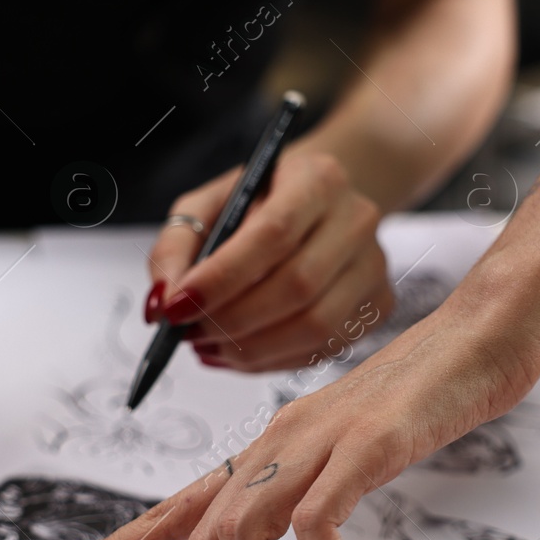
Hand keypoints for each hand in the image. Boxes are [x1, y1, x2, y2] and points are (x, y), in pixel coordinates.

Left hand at [43, 288, 539, 539]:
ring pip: (243, 533)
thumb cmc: (419, 399)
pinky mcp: (367, 443)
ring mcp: (318, 439)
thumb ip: (312, 492)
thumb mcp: (348, 451)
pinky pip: (318, 521)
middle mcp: (277, 442)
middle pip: (205, 539)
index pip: (175, 505)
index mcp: (267, 449)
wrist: (479, 335)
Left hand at [144, 150, 394, 370]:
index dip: (221, 279)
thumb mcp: (210, 204)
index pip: (272, 235)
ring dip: (250, 349)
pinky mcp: (379, 303)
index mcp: (318, 179)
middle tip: (187, 333)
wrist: (322, 203)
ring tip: (207, 346)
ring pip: (315, 326)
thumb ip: (176, 246)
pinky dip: (272, 361)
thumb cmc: (261, 203)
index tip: (176, 307)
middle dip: (231, 320)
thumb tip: (160, 304)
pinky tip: (239, 352)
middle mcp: (357, 219)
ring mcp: (375, 265)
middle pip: (296, 286)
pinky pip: (324, 348)